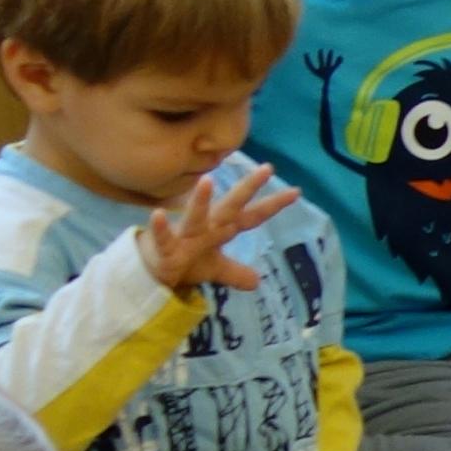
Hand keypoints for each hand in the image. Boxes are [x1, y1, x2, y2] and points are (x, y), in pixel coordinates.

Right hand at [137, 163, 292, 296]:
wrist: (153, 274)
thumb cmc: (185, 263)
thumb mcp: (214, 269)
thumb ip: (235, 272)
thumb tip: (256, 282)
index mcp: (220, 230)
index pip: (252, 216)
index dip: (272, 205)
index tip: (296, 192)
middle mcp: (206, 228)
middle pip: (230, 207)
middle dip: (247, 189)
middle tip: (266, 169)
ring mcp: (185, 237)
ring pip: (195, 217)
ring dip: (200, 200)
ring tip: (206, 180)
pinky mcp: (165, 249)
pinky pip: (162, 238)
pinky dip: (159, 228)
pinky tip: (157, 215)